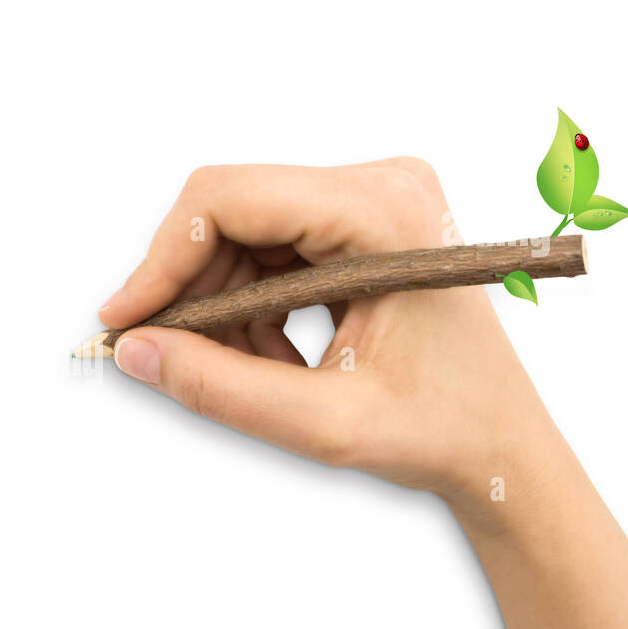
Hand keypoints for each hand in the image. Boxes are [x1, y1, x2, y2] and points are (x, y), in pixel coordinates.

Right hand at [99, 158, 559, 500]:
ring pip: (243, 237)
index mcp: (383, 213)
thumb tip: (135, 351)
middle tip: (170, 358)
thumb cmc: (443, 431)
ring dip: (222, 308)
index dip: (162, 258)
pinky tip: (272, 360)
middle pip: (232, 214)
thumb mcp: (322, 422)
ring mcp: (372, 199)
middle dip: (192, 291)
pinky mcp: (360, 224)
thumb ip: (219, 387)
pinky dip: (250, 309)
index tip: (124, 321)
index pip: (230, 198)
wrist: (503, 444)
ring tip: (244, 373)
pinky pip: (269, 252)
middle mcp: (380, 184)